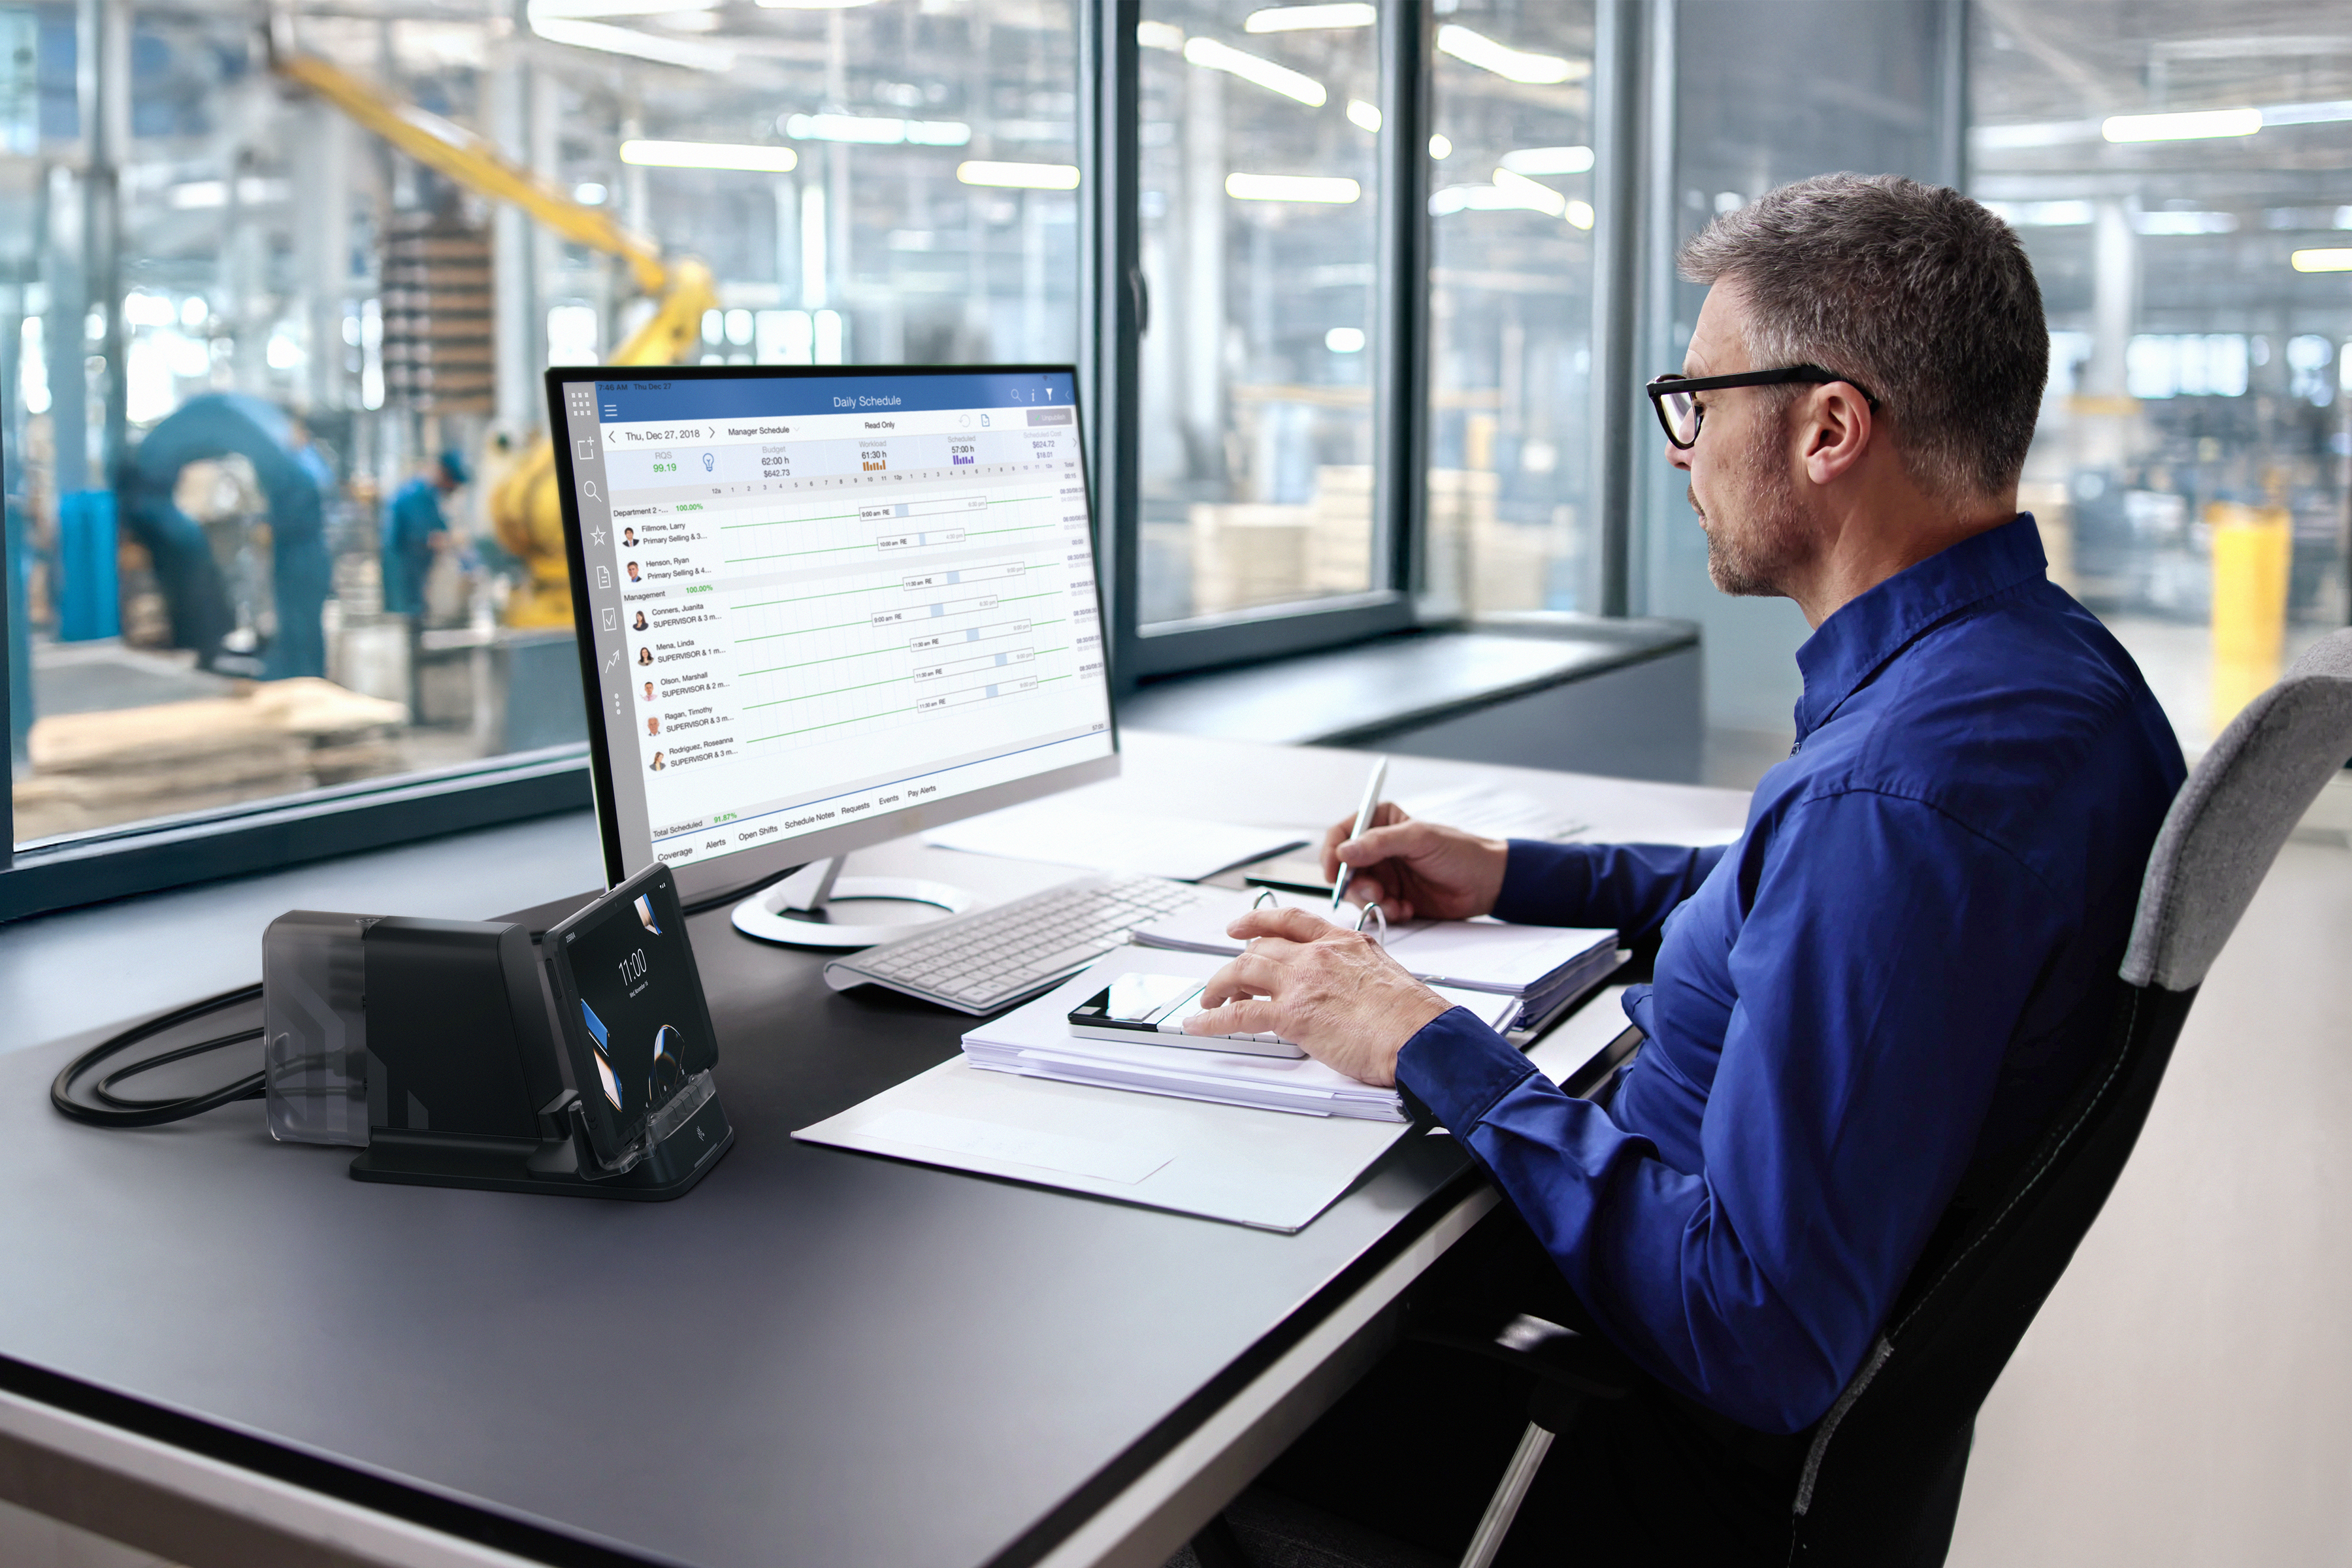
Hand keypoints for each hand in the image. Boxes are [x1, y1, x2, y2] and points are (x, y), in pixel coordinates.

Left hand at [1182, 907, 1451, 1086]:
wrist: (1421, 1037)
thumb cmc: (1414, 1017)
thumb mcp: (1384, 976)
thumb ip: (1355, 974)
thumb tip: (1344, 989)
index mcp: (1343, 942)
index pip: (1291, 921)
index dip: (1259, 921)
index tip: (1242, 926)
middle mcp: (1318, 955)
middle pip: (1261, 947)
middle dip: (1237, 963)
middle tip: (1225, 979)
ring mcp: (1303, 982)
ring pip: (1243, 971)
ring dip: (1219, 987)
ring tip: (1209, 1001)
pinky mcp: (1292, 1014)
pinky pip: (1239, 1012)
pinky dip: (1213, 1019)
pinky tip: (1200, 1025)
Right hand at [1320, 802, 1507, 921]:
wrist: (1486, 884)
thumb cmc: (1459, 851)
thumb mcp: (1419, 839)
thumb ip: (1379, 843)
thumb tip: (1344, 852)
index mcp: (1380, 822)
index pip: (1341, 834)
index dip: (1332, 853)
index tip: (1335, 872)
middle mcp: (1377, 848)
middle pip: (1344, 868)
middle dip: (1356, 884)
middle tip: (1376, 893)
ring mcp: (1384, 874)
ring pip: (1356, 891)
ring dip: (1373, 901)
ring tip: (1396, 904)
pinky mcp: (1392, 897)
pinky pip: (1374, 908)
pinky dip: (1387, 912)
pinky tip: (1407, 909)